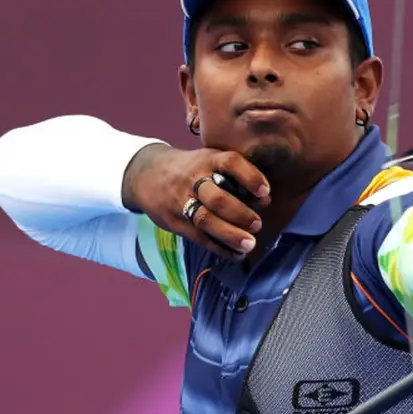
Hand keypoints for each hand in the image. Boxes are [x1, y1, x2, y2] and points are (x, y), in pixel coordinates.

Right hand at [122, 144, 270, 258]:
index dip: (250, 178)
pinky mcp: (176, 222)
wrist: (147, 174)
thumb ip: (236, 174)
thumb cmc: (194, 168)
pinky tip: (236, 254)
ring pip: (206, 220)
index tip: (265, 192)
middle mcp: (195, 179)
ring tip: (249, 244)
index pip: (231, 163)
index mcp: (209, 160)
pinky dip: (219, 248)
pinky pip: (199, 237)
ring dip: (230, 235)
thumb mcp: (210, 159)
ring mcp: (182, 201)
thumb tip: (265, 199)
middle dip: (240, 213)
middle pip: (217, 198)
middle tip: (258, 225)